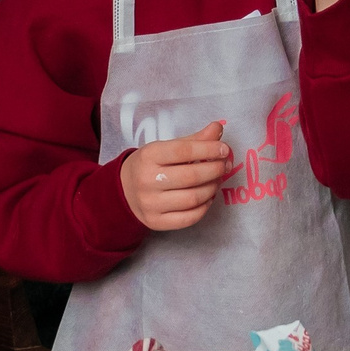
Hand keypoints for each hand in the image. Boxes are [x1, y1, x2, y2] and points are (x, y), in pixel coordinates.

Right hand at [119, 121, 235, 230]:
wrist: (124, 191)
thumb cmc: (150, 166)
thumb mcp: (165, 148)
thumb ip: (193, 140)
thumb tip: (217, 128)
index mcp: (148, 156)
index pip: (184, 151)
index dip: (209, 150)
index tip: (224, 150)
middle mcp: (146, 180)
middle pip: (191, 176)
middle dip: (215, 170)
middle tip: (225, 165)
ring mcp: (150, 204)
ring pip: (193, 198)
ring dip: (212, 188)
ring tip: (217, 180)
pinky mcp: (156, 222)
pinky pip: (189, 218)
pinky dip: (205, 207)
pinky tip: (208, 197)